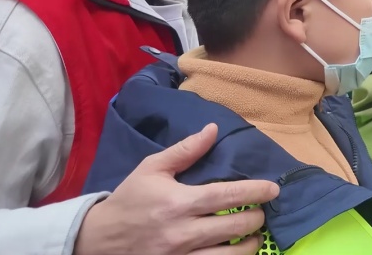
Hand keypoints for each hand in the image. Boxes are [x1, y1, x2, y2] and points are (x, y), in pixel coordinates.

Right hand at [74, 124, 279, 254]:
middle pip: (238, 226)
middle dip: (257, 217)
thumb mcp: (151, 169)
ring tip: (254, 234)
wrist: (98, 240)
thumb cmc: (129, 200)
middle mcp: (183, 232)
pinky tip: (236, 251)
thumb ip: (185, 150)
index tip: (274, 189)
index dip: (257, 191)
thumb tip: (212, 129)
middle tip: (260, 211)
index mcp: (179, 202)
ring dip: (251, 243)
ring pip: (233, 254)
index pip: (229, 195)